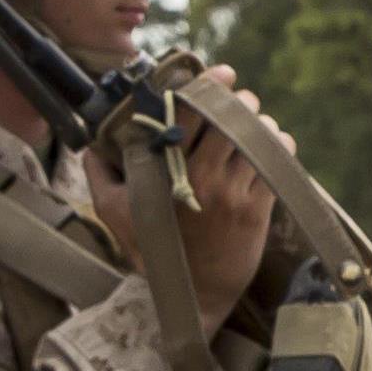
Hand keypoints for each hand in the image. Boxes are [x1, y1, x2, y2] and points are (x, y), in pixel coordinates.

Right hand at [97, 75, 282, 332]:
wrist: (194, 298)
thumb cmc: (152, 253)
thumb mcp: (114, 215)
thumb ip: (100, 174)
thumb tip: (92, 145)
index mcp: (166, 172)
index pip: (191, 112)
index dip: (209, 85)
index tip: (221, 72)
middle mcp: (202, 177)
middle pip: (231, 115)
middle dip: (239, 101)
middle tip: (238, 101)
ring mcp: (234, 193)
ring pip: (259, 134)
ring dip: (259, 123)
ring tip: (253, 128)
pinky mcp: (259, 208)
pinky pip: (279, 159)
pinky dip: (278, 146)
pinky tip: (268, 150)